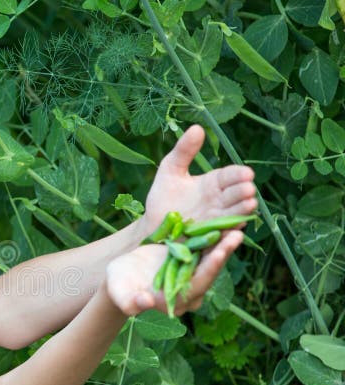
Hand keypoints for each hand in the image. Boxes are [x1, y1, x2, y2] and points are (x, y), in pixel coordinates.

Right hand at [106, 231, 243, 315]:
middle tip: (235, 234)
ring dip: (224, 241)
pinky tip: (227, 220)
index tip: (218, 254)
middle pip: (211, 270)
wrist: (123, 276)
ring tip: (236, 223)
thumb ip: (130, 301)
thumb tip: (143, 302)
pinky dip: (216, 235)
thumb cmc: (119, 287)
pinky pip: (207, 247)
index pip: (198, 285)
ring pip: (212, 257)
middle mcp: (191, 290)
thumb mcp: (120, 292)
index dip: (209, 270)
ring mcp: (193, 274)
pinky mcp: (193, 260)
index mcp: (176, 301)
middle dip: (223, 252)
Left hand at [140, 125, 257, 235]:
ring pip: (234, 216)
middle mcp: (220, 203)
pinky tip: (234, 234)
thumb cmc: (163, 197)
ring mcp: (217, 222)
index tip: (246, 173)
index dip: (238, 175)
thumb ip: (183, 151)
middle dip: (243, 192)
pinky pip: (222, 239)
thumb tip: (197, 127)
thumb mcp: (170, 170)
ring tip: (249, 205)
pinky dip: (229, 237)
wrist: (152, 227)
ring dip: (242, 212)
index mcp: (214, 184)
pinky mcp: (210, 240)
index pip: (230, 177)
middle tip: (248, 189)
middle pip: (236, 196)